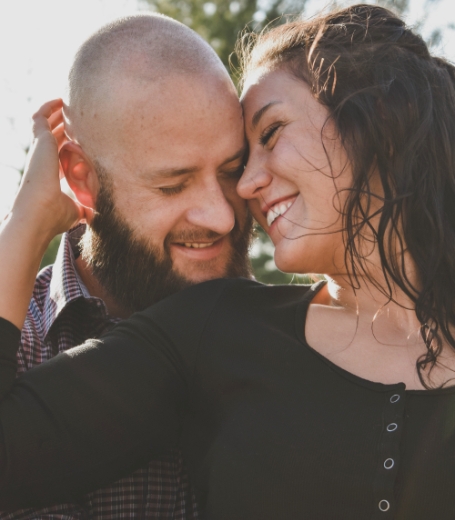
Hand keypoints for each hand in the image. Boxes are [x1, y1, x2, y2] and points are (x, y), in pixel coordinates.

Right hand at [12, 99, 87, 238]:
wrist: (40, 214)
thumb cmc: (56, 217)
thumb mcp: (77, 209)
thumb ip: (86, 205)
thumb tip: (100, 212)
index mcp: (52, 175)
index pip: (61, 156)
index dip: (70, 146)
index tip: (84, 141)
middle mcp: (45, 161)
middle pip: (55, 138)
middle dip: (66, 127)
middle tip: (80, 116)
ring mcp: (40, 150)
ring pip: (47, 124)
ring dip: (58, 113)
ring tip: (70, 102)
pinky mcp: (39, 141)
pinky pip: (40, 116)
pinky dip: (48, 107)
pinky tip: (60, 99)